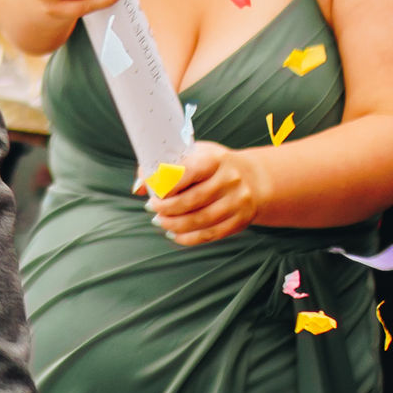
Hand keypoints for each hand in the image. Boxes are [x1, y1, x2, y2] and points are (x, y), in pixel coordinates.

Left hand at [149, 140, 264, 245]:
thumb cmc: (214, 166)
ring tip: (160, 221)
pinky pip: (210, 234)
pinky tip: (175, 234)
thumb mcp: (194, 155)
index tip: (153, 191)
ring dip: (174, 224)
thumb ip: (165, 167)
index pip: (189, 172)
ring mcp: (237, 202)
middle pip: (192, 200)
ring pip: (200, 220)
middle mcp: (230, 180)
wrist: (253, 179)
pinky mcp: (239, 221)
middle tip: (152, 207)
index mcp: (215, 160)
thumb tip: (139, 186)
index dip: (167, 184)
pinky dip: (188, 238)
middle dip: (166, 208)